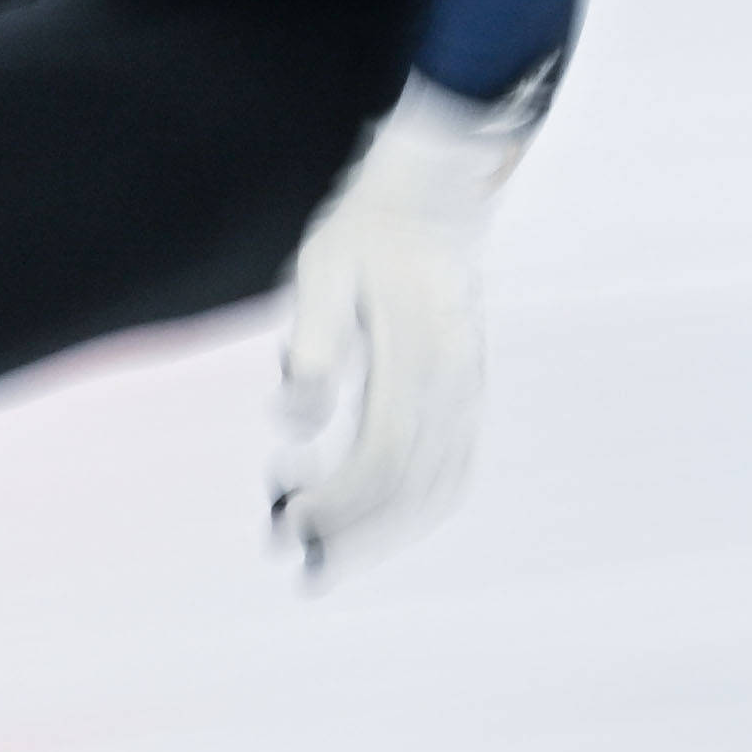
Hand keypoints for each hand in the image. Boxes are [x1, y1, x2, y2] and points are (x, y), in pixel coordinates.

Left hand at [274, 77, 533, 576]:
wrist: (433, 195)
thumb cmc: (363, 232)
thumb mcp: (319, 270)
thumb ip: (312, 342)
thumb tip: (295, 419)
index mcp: (419, 358)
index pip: (383, 456)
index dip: (337, 500)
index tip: (282, 520)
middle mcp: (455, 384)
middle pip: (411, 484)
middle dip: (352, 530)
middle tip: (290, 556)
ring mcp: (469, 390)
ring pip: (439, 483)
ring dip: (383, 528)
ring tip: (323, 554)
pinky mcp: (467, 391)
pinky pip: (454, 465)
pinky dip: (417, 505)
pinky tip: (375, 522)